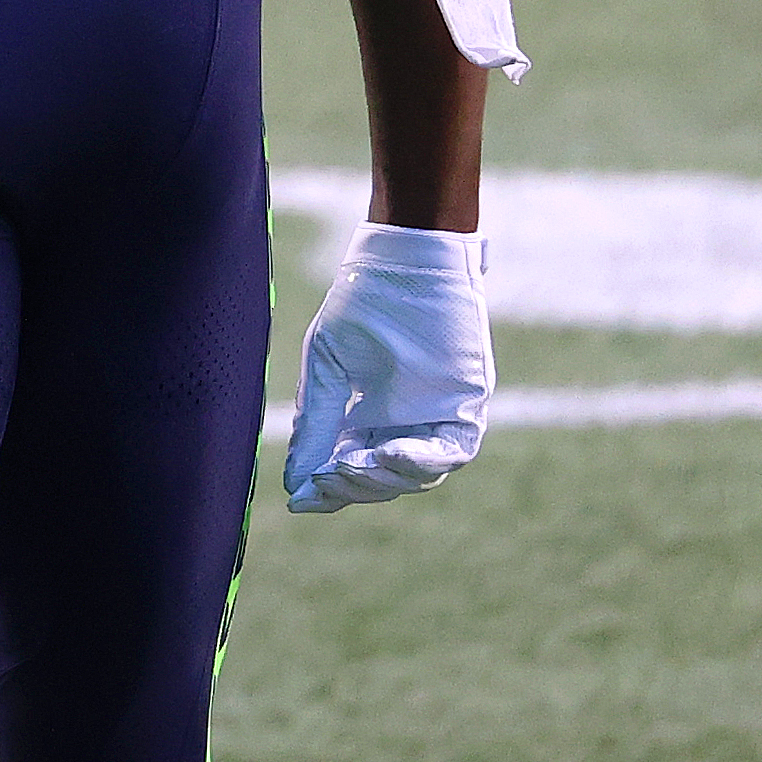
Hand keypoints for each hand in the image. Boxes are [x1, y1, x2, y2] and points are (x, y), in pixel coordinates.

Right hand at [286, 222, 493, 513]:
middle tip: (325, 479)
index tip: (302, 499)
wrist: (402, 261)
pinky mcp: (467, 405)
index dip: (328, 488)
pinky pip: (452, 450)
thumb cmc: (361, 306)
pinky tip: (390, 454)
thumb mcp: (327, 368)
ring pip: (418, 474)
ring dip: (384, 478)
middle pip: (383, 478)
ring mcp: (438, 417)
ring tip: (351, 468)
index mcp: (369, 416)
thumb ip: (316, 425)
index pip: (350, 468)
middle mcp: (406, 423)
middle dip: (351, 484)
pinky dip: (421, 460)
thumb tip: (295, 486)